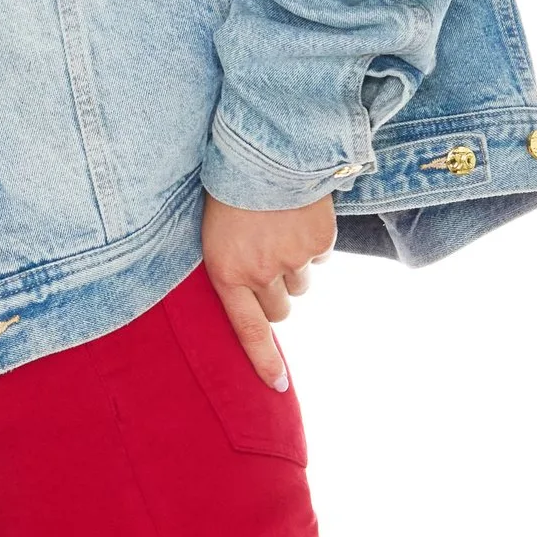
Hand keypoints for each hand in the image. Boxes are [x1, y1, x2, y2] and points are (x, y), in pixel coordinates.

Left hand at [201, 187, 335, 390]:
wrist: (263, 149)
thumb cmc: (230, 191)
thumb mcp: (216, 234)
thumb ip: (234, 270)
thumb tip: (263, 307)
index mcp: (227, 272)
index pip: (247, 329)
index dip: (263, 361)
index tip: (278, 387)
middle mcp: (261, 272)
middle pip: (279, 310)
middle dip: (276, 294)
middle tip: (267, 260)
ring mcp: (292, 258)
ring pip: (301, 285)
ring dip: (294, 266)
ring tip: (279, 230)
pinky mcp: (319, 242)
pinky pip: (320, 257)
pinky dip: (313, 244)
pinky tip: (297, 219)